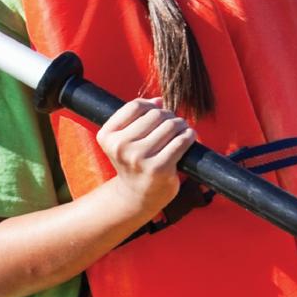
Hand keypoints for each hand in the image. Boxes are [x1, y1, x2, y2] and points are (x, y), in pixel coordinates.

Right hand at [97, 98, 194, 226]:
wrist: (137, 196)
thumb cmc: (134, 162)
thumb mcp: (125, 139)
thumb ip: (138, 117)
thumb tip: (159, 100)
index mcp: (107, 136)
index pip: (136, 106)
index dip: (152, 106)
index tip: (158, 112)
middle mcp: (120, 147)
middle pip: (155, 114)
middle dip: (168, 116)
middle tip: (172, 124)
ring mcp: (140, 158)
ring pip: (170, 125)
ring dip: (181, 125)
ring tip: (181, 130)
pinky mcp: (159, 168)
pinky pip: (181, 141)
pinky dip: (189, 136)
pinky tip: (188, 138)